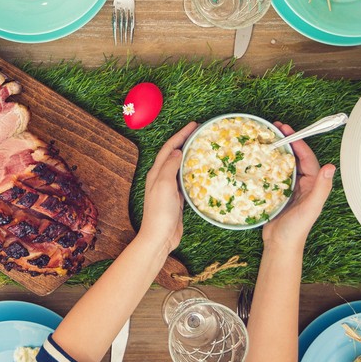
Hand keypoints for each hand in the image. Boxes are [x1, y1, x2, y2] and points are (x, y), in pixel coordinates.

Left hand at [138, 122, 197, 252]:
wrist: (160, 237)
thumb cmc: (160, 212)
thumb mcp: (164, 185)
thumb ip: (170, 167)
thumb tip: (177, 151)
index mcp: (156, 173)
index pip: (168, 148)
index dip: (180, 135)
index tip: (194, 125)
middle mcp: (161, 178)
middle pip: (174, 154)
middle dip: (185, 141)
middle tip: (201, 132)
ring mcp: (169, 188)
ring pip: (180, 166)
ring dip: (191, 156)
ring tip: (204, 147)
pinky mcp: (177, 198)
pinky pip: (186, 180)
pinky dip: (194, 172)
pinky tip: (203, 171)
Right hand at [261, 122, 334, 250]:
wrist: (280, 245)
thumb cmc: (297, 229)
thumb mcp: (311, 207)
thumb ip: (321, 188)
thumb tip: (330, 166)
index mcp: (313, 185)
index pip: (307, 158)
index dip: (298, 142)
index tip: (287, 130)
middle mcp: (304, 184)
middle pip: (295, 157)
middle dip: (287, 142)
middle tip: (274, 128)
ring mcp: (290, 188)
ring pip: (284, 164)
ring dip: (277, 151)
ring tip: (265, 139)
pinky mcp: (278, 193)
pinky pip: (273, 174)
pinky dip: (267, 165)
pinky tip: (257, 159)